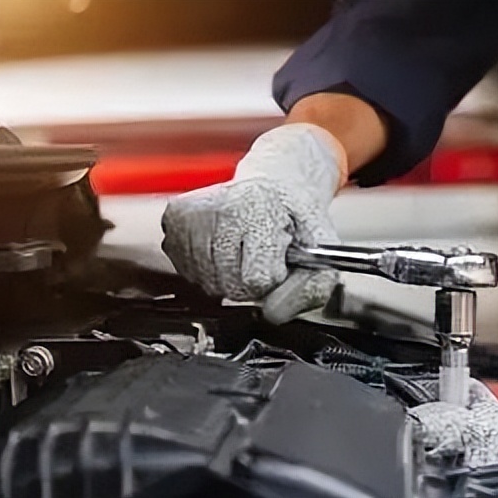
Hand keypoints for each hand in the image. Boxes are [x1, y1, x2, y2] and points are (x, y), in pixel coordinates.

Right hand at [161, 124, 344, 323]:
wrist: (274, 184)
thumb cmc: (295, 216)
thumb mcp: (323, 249)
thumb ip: (312, 288)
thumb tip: (274, 313)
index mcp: (259, 209)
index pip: (258, 279)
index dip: (274, 277)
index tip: (280, 257)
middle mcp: (220, 208)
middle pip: (231, 285)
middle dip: (251, 279)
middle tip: (262, 252)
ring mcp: (193, 214)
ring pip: (209, 284)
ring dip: (229, 276)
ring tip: (243, 247)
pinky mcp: (174, 220)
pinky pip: (189, 273)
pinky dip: (209, 269)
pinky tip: (223, 247)